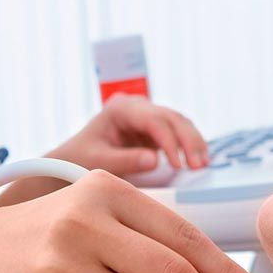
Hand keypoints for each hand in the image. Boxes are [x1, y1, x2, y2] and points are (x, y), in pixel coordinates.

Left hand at [53, 93, 209, 176]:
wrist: (70, 161)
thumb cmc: (78, 158)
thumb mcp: (97, 161)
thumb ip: (125, 161)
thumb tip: (155, 161)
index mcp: (121, 108)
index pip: (154, 120)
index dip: (169, 141)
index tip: (178, 165)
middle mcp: (138, 108)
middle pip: (172, 118)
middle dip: (188, 140)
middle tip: (199, 165)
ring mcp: (148, 118)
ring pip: (180, 123)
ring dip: (194, 142)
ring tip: (203, 164)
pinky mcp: (154, 132)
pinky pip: (178, 134)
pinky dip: (190, 146)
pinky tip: (200, 160)